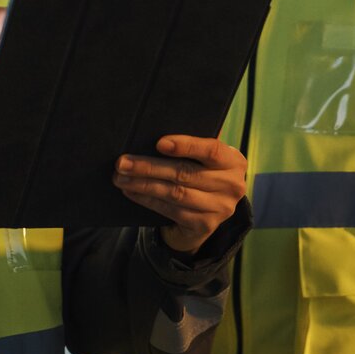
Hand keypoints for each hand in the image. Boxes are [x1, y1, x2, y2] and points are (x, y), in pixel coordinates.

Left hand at [114, 136, 247, 252]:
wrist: (208, 213)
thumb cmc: (202, 174)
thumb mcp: (205, 159)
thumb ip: (193, 145)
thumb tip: (157, 128)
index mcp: (234, 161)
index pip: (211, 149)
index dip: (186, 145)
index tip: (159, 143)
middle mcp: (233, 185)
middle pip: (185, 173)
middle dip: (149, 166)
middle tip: (122, 162)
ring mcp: (221, 208)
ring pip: (175, 193)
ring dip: (143, 184)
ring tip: (120, 177)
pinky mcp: (205, 225)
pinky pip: (170, 210)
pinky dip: (147, 200)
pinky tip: (131, 191)